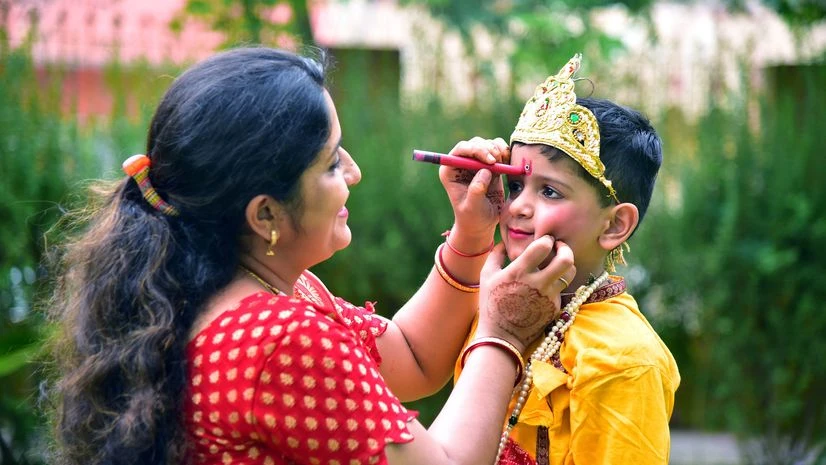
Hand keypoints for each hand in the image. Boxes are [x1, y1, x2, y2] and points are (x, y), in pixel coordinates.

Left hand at [439, 137, 508, 243]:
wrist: (482, 224)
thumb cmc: (472, 218)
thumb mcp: (472, 207)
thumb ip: (476, 190)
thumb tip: (485, 171)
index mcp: (450, 171)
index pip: (461, 150)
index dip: (476, 150)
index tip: (490, 160)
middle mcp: (462, 163)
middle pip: (475, 143)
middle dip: (488, 149)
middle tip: (498, 162)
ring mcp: (476, 163)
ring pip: (487, 144)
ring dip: (497, 150)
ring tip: (503, 165)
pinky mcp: (489, 165)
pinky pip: (498, 150)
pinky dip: (505, 152)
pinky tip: (508, 163)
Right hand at [476, 236, 575, 351]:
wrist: (502, 337)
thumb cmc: (491, 304)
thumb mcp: (486, 276)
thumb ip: (495, 256)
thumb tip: (504, 244)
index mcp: (519, 272)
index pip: (543, 246)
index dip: (547, 239)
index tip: (545, 240)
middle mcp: (537, 283)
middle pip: (566, 259)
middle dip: (565, 248)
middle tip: (559, 247)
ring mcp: (548, 297)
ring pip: (570, 274)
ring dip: (566, 265)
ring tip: (557, 265)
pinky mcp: (554, 308)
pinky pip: (561, 290)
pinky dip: (556, 284)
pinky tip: (546, 286)